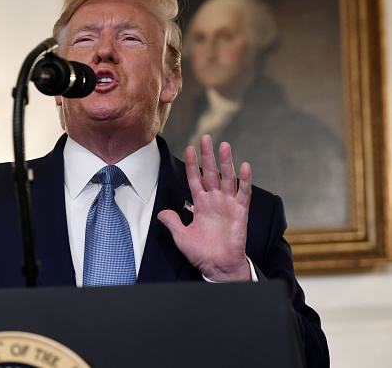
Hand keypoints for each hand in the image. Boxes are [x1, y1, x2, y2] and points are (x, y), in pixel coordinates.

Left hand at [158, 134, 251, 280]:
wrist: (218, 267)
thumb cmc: (202, 253)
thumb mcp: (181, 237)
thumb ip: (172, 222)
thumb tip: (161, 212)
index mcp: (200, 205)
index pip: (194, 179)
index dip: (191, 165)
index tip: (188, 149)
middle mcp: (214, 201)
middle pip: (210, 173)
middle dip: (207, 156)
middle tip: (206, 138)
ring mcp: (228, 205)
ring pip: (227, 178)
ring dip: (226, 162)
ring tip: (224, 145)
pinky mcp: (240, 212)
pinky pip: (243, 193)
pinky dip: (244, 180)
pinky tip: (244, 166)